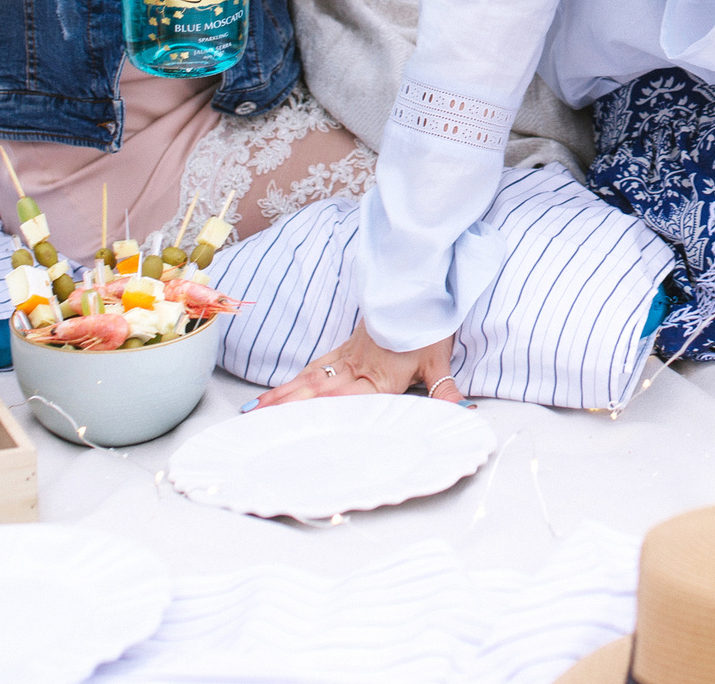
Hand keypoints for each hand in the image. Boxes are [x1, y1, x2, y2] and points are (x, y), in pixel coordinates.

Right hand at [247, 324, 465, 410]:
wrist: (418, 284)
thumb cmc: (427, 321)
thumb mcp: (439, 357)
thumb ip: (444, 389)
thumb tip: (459, 411)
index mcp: (378, 378)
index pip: (343, 403)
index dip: (316, 416)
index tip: (290, 429)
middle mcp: (357, 368)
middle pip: (316, 391)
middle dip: (285, 408)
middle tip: (255, 421)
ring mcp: (350, 355)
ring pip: (311, 378)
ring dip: (284, 394)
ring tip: (257, 408)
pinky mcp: (349, 345)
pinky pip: (319, 363)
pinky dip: (299, 377)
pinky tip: (287, 386)